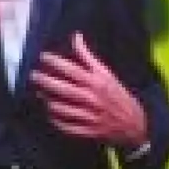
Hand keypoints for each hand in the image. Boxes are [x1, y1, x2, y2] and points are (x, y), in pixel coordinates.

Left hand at [30, 32, 146, 146]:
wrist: (134, 123)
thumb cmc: (116, 94)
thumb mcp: (105, 73)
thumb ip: (87, 57)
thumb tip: (76, 36)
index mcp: (97, 82)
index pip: (72, 70)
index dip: (55, 62)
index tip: (43, 56)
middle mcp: (92, 98)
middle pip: (62, 89)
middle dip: (44, 81)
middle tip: (33, 75)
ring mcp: (89, 116)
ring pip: (60, 108)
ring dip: (47, 100)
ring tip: (39, 93)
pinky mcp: (87, 131)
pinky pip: (64, 125)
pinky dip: (54, 118)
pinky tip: (49, 111)